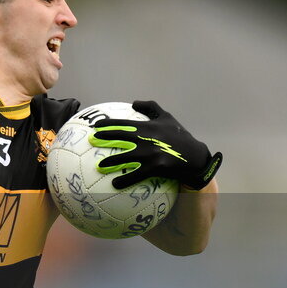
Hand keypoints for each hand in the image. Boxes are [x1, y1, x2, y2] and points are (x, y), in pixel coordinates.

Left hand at [90, 100, 221, 189]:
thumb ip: (151, 108)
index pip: (123, 123)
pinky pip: (136, 175)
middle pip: (120, 137)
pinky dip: (125, 180)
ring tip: (99, 166)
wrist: (196, 156)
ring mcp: (151, 153)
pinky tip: (115, 185)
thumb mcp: (168, 118)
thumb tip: (135, 102)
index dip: (108, 124)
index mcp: (148, 127)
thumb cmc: (180, 136)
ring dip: (111, 162)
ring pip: (125, 158)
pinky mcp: (156, 167)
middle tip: (91, 140)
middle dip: (104, 138)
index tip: (95, 126)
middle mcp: (147, 138)